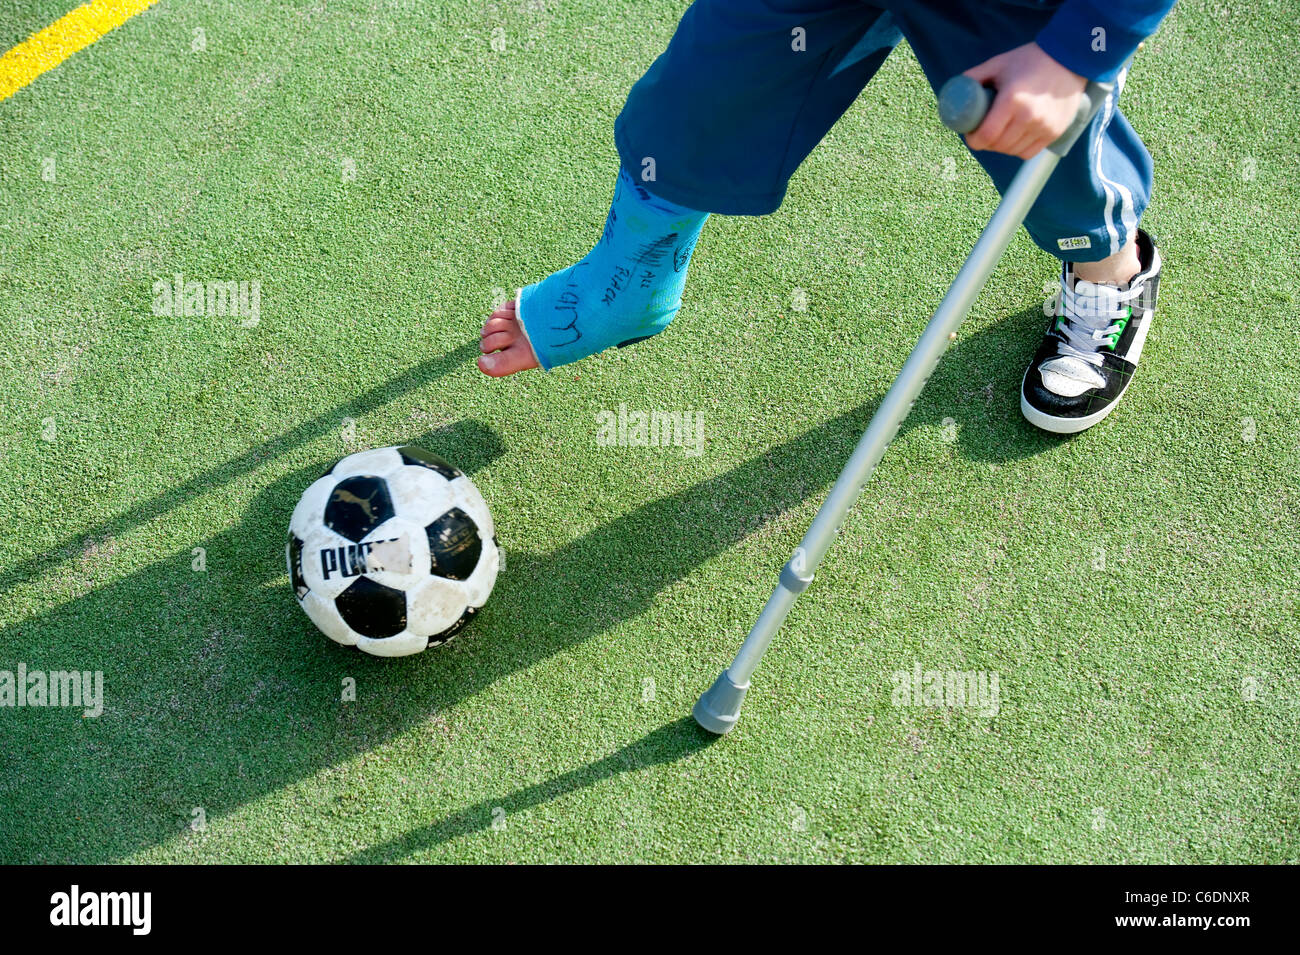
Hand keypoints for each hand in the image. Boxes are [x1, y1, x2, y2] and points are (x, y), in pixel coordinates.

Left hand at [963, 42, 1087, 158]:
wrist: (1070, 59)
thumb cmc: (1030, 60)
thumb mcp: (999, 63)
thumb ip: (975, 77)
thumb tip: (953, 89)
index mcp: (1012, 100)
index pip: (986, 136)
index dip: (974, 140)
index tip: (971, 135)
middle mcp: (1029, 117)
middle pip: (997, 146)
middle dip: (986, 143)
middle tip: (984, 133)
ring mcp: (1044, 127)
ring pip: (1012, 151)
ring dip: (1001, 147)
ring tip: (1000, 133)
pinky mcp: (1055, 133)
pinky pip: (1028, 153)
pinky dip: (1017, 149)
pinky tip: (1015, 137)